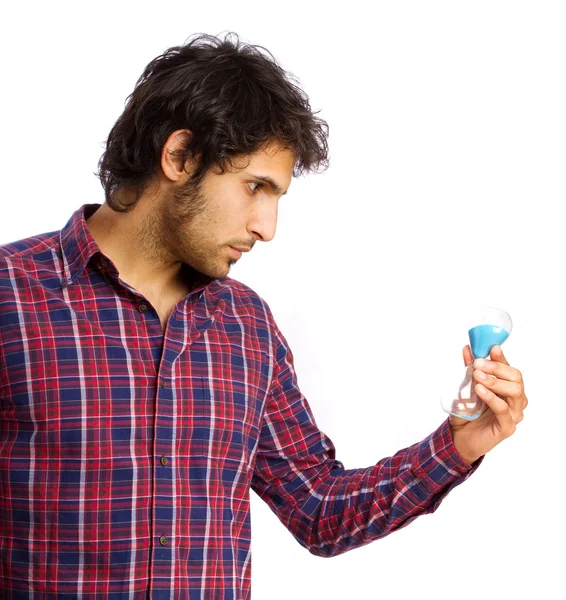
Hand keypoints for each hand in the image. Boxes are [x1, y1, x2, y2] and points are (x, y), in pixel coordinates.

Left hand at [449, 344, 527, 464]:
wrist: (459, 437)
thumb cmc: (467, 412)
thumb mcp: (466, 387)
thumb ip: (468, 369)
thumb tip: (467, 348)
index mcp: (507, 388)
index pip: (509, 369)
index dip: (502, 358)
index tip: (492, 348)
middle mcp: (515, 400)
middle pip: (516, 378)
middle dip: (497, 368)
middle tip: (478, 364)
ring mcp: (514, 414)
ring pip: (515, 392)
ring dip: (495, 381)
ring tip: (477, 375)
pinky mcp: (507, 427)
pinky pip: (503, 410)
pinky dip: (492, 397)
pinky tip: (479, 390)